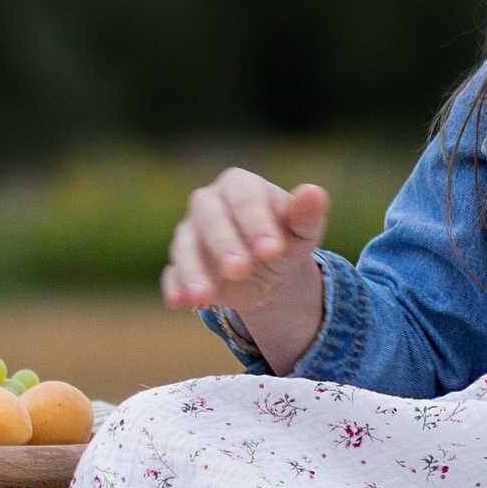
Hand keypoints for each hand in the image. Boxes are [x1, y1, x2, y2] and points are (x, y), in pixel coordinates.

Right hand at [159, 168, 329, 372]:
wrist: (269, 268)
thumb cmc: (286, 238)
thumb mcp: (302, 230)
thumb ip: (307, 214)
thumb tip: (314, 193)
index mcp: (241, 185)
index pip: (245, 198)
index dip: (257, 223)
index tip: (272, 250)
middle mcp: (209, 202)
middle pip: (210, 218)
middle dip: (224, 245)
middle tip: (239, 270)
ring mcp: (190, 232)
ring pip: (185, 246)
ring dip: (194, 270)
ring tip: (204, 295)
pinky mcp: (180, 263)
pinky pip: (172, 273)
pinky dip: (176, 287)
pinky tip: (181, 302)